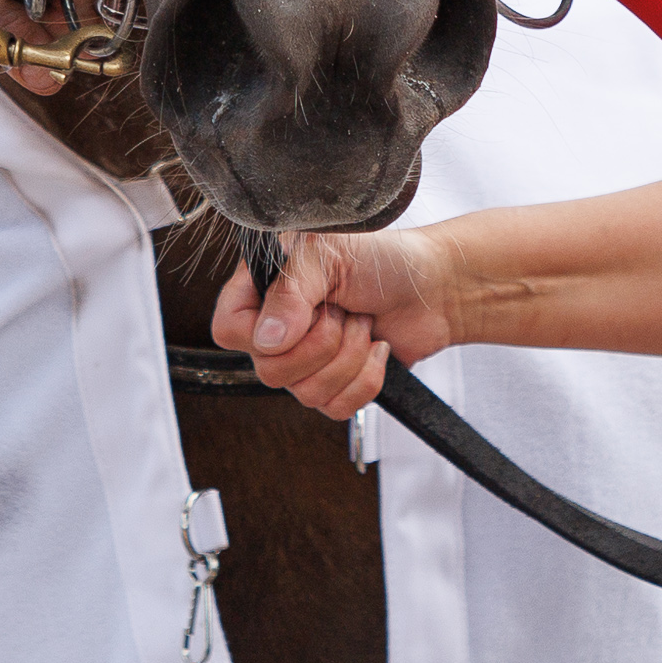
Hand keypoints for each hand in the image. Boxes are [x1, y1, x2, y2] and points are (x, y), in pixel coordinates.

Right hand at [209, 230, 458, 422]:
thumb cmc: (381, 258)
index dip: (258, 333)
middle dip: (321, 344)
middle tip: (343, 311)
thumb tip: (267, 340)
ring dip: (348, 358)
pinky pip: (335, 408)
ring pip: (305, 394)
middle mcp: (280, 327)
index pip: (228, 329)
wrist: (434, 288)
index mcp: (265, 288)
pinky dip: (365, 380)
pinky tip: (376, 349)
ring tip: (362, 323)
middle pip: (269, 371)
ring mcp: (307, 361)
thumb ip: (291, 291)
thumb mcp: (328, 254)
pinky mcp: (337, 385)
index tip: (302, 316)